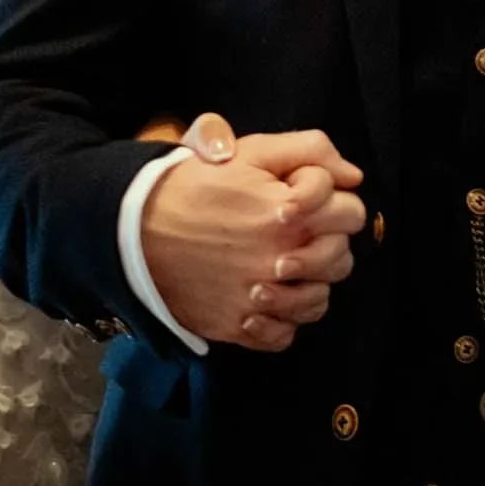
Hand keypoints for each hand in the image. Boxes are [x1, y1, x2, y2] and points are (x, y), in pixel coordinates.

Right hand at [142, 112, 364, 352]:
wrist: (133, 226)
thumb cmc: (194, 184)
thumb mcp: (249, 150)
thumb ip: (308, 151)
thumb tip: (351, 176)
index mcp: (287, 213)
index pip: (351, 212)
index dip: (336, 200)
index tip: (308, 198)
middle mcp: (280, 260)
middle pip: (341, 259)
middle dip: (328, 240)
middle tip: (300, 230)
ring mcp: (259, 299)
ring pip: (318, 301)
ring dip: (309, 283)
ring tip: (285, 265)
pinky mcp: (237, 326)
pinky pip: (284, 335)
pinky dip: (281, 320)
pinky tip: (266, 297)